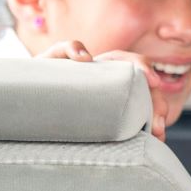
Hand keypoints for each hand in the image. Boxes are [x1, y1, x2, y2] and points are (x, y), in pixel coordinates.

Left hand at [36, 41, 171, 138]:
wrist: (32, 101)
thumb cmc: (44, 77)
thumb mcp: (53, 57)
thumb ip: (68, 48)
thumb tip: (86, 58)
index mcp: (108, 66)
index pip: (134, 63)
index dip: (147, 69)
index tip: (153, 81)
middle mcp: (118, 83)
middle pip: (148, 90)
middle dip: (158, 104)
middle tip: (157, 123)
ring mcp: (118, 102)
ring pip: (147, 108)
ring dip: (157, 120)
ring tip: (158, 137)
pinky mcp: (115, 119)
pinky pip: (137, 123)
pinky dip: (148, 132)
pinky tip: (152, 142)